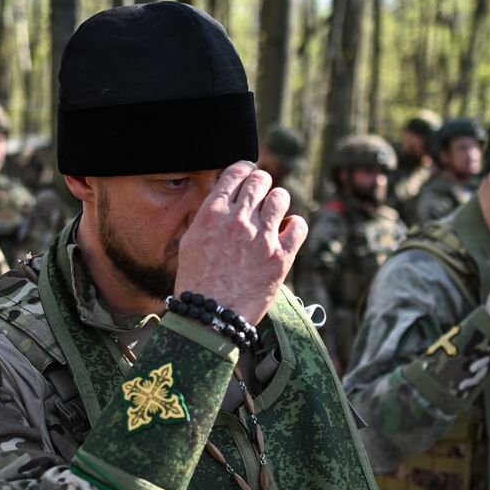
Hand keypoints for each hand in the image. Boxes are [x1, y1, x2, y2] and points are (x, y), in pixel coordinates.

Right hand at [173, 161, 307, 324]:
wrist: (210, 318)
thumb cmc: (196, 283)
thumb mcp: (190, 243)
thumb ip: (209, 217)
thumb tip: (225, 200)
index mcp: (213, 213)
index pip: (236, 172)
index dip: (245, 171)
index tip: (249, 176)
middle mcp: (238, 220)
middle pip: (261, 180)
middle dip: (262, 185)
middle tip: (262, 197)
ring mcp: (262, 238)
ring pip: (281, 198)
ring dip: (277, 204)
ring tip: (273, 217)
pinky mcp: (281, 257)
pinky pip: (299, 225)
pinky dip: (294, 226)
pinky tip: (286, 233)